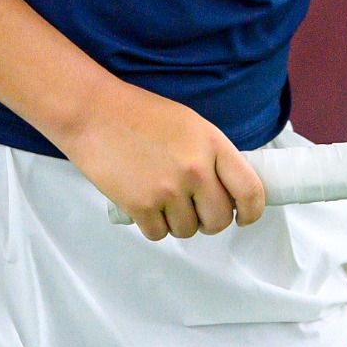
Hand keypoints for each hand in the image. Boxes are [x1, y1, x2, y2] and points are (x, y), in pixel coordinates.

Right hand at [59, 80, 265, 240]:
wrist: (94, 112)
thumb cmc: (140, 114)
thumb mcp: (190, 124)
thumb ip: (212, 155)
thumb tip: (229, 190)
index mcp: (212, 144)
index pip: (250, 190)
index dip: (252, 211)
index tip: (244, 217)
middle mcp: (196, 169)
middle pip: (219, 219)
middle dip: (209, 220)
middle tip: (195, 209)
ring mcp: (168, 190)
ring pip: (188, 230)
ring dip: (178, 222)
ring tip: (162, 199)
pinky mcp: (141, 206)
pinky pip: (159, 234)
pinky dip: (153, 225)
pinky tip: (144, 204)